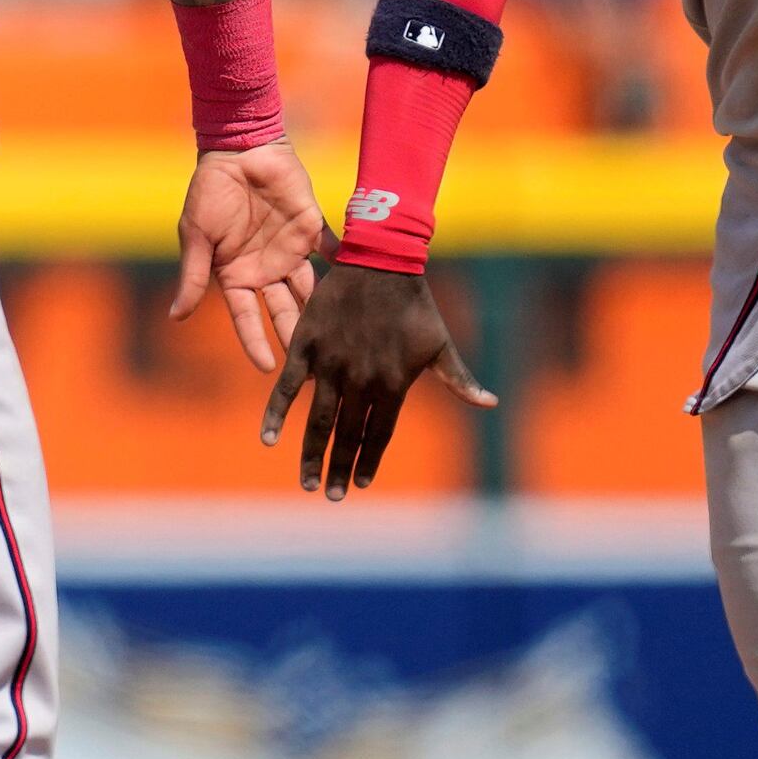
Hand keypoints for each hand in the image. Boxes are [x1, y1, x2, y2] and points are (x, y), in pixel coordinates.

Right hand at [166, 137, 324, 378]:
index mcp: (235, 274)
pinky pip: (333, 250)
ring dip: (325, 311)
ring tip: (344, 337)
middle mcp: (265, 269)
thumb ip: (193, 276)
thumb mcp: (197, 236)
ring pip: (311, 289)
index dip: (256, 341)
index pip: (246, 316)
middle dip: (298, 337)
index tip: (269, 369)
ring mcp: (291, 250)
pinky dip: (348, 264)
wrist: (237, 150)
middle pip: (284, 310)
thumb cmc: (209, 192)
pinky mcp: (312, 228)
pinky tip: (364, 282)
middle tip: (317, 366)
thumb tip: (175, 317)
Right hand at [259, 255, 496, 499]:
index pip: (379, 434)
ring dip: (312, 455)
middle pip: (348, 435)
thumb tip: (490, 403)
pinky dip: (275, 414)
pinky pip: (287, 388)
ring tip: (307, 482)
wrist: (380, 262)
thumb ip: (459, 379)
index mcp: (393, 384)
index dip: (369, 461)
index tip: (360, 484)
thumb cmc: (415, 304)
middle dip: (339, 469)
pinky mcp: (306, 347)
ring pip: (318, 421)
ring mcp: (331, 365)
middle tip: (331, 496)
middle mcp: (361, 380)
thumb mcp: (440, 343)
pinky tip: (268, 439)